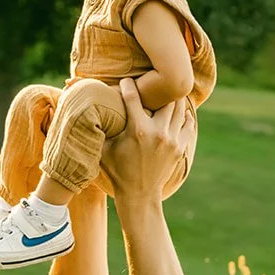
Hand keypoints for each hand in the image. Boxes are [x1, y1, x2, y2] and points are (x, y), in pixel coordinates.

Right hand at [99, 79, 193, 201]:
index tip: (126, 80)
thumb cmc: (117, 170)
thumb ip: (101, 129)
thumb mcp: (104, 149)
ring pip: (178, 108)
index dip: (128, 85)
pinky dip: (184, 116)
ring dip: (172, 100)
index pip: (133, 96)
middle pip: (163, 98)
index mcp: (136, 130)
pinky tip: (179, 112)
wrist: (139, 194)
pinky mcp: (180, 147)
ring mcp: (171, 139)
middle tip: (153, 84)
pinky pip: (187, 124)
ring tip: (166, 94)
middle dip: (157, 90)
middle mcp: (157, 132)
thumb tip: (86, 109)